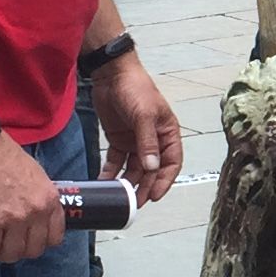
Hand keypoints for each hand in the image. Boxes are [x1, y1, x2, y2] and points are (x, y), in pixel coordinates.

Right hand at [0, 133, 66, 263]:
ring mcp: (14, 220)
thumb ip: (39, 199)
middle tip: (3, 243)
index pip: (54, 238)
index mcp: (49, 201)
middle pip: (32, 250)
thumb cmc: (4, 157)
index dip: (39, 243)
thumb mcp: (36, 177)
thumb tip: (33, 218)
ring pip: (10, 254)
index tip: (27, 240)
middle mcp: (36, 213)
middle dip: (17, 250)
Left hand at [91, 49, 183, 203]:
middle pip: (151, 170)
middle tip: (135, 202)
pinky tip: (105, 182)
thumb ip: (147, 142)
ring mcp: (135, 141)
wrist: (111, 74)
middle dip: (144, 187)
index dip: (164, 181)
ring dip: (128, 183)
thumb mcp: (144, 115)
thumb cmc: (135, 88)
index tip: (154, 195)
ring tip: (119, 197)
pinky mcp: (118, 140)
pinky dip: (111, 172)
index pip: (171, 163)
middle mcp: (153, 140)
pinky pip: (116, 162)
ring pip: (134, 169)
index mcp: (168, 133)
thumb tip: (151, 167)